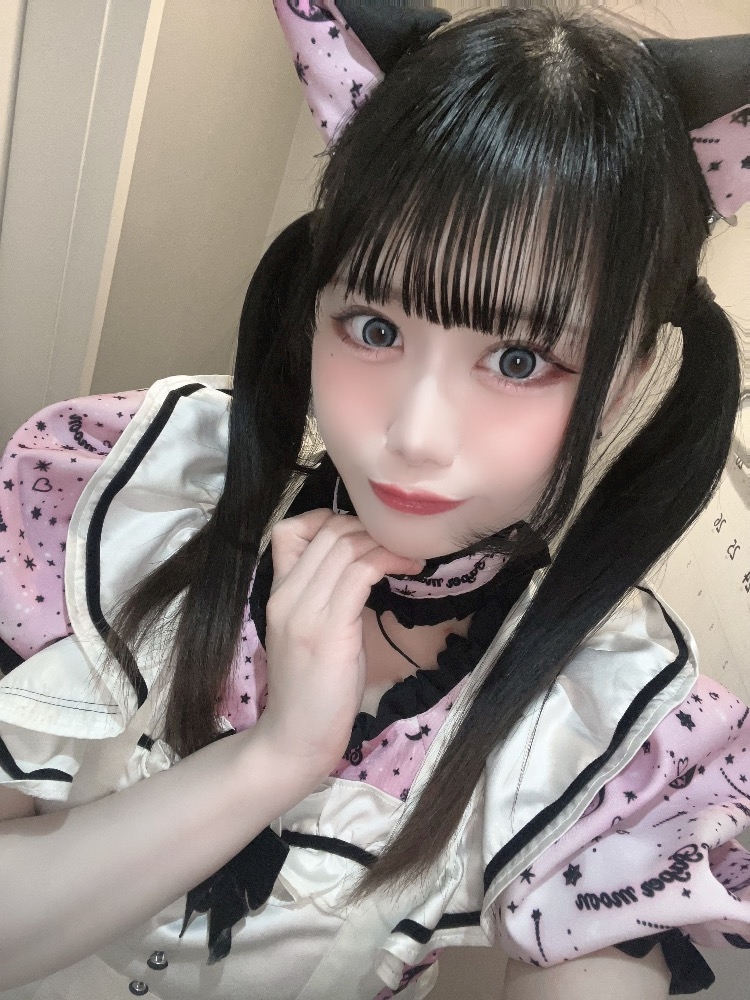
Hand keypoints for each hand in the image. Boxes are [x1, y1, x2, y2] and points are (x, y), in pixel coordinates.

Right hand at [257, 509, 423, 778]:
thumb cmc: (312, 691)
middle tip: (396, 547)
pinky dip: (390, 560)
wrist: (295, 740)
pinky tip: (410, 569)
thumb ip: (326, 597)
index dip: (326, 520)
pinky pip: (362, 572)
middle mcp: (286, 596)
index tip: (360, 537)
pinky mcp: (329, 629)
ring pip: (346, 546)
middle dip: (369, 528)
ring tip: (409, 556)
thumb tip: (363, 565)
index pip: (288, 530)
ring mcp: (305, 612)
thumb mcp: (313, 632)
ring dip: (386, 543)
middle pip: (327, 531)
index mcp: (278, 594)